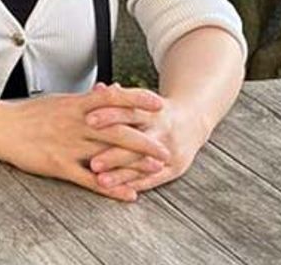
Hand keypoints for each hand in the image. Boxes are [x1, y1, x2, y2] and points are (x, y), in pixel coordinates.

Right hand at [0, 84, 170, 201]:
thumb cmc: (27, 114)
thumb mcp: (59, 101)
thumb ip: (85, 100)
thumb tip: (107, 91)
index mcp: (75, 105)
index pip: (112, 98)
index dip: (137, 99)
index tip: (158, 103)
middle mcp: (75, 124)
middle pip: (117, 130)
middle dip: (145, 139)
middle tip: (165, 147)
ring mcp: (68, 145)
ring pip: (107, 153)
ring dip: (134, 163)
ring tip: (156, 169)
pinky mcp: (59, 164)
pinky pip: (89, 178)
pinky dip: (111, 188)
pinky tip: (127, 194)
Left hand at [85, 90, 210, 193]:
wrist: (192, 121)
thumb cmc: (155, 111)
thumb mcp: (141, 101)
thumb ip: (118, 98)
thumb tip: (99, 88)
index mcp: (152, 110)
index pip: (129, 111)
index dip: (109, 114)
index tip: (88, 119)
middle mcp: (163, 130)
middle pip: (137, 142)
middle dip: (114, 154)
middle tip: (93, 163)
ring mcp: (171, 151)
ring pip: (143, 164)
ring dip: (121, 174)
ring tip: (101, 182)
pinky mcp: (176, 168)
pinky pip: (153, 179)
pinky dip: (133, 185)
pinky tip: (116, 192)